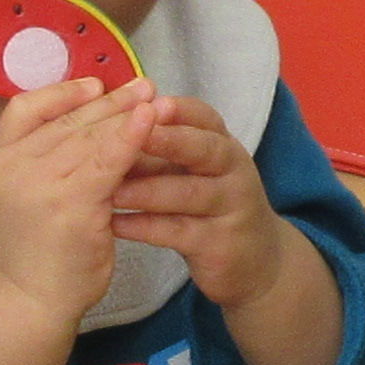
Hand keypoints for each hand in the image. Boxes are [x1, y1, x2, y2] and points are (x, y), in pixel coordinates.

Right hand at [0, 74, 147, 336]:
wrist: (27, 301)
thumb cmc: (34, 250)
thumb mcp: (23, 196)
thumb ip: (43, 161)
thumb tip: (86, 124)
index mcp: (2, 161)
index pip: (25, 109)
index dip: (61, 92)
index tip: (95, 84)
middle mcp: (17, 167)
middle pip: (67, 119)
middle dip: (108, 99)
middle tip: (143, 83)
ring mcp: (43, 185)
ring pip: (90, 136)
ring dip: (126, 112)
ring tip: (155, 96)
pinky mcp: (73, 206)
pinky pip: (108, 161)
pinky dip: (131, 136)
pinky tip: (151, 119)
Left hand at [115, 90, 350, 364]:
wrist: (254, 262)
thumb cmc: (210, 206)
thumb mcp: (195, 171)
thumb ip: (163, 149)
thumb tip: (110, 122)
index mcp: (224, 145)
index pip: (205, 117)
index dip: (178, 110)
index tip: (147, 102)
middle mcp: (234, 171)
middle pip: (204, 149)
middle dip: (167, 140)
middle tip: (129, 136)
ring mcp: (230, 208)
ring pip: (189, 193)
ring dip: (147, 190)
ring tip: (110, 189)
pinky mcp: (219, 244)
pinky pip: (178, 232)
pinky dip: (144, 227)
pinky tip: (114, 225)